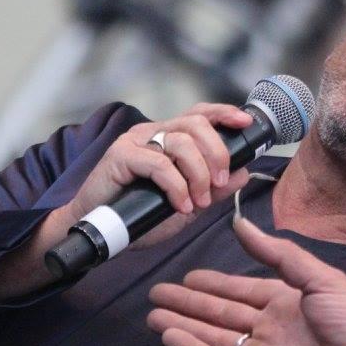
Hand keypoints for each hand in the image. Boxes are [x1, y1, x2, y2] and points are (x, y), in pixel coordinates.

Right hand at [60, 102, 253, 247]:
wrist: (100, 232)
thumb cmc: (139, 215)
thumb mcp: (186, 204)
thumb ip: (212, 189)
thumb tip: (243, 173)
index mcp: (168, 137)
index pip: (200, 114)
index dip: (223, 114)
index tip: (245, 123)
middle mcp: (152, 132)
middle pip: (195, 123)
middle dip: (216, 152)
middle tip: (219, 182)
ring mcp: (135, 141)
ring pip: (180, 142)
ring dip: (198, 174)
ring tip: (198, 201)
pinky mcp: (120, 155)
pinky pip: (159, 164)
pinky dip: (177, 186)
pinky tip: (181, 204)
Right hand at [147, 215, 345, 345]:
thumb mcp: (320, 278)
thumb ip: (278, 253)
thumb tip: (241, 225)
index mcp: (287, 302)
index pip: (240, 290)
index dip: (213, 283)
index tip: (186, 275)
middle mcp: (269, 328)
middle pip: (219, 312)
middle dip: (188, 302)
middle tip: (156, 292)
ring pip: (212, 336)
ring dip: (183, 324)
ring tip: (152, 314)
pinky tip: (169, 336)